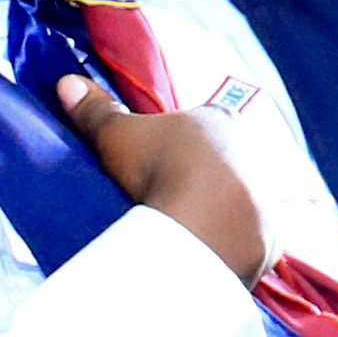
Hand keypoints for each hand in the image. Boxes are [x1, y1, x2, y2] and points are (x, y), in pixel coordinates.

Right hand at [56, 75, 265, 286]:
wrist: (201, 228)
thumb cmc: (160, 169)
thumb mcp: (117, 137)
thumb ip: (96, 111)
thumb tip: (67, 81)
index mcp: (220, 121)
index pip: (205, 122)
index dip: (183, 138)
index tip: (162, 158)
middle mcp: (253, 152)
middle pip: (228, 160)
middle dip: (207, 176)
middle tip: (173, 196)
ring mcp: (266, 195)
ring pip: (244, 199)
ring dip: (224, 211)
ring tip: (190, 230)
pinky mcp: (270, 238)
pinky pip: (253, 240)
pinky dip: (235, 246)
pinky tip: (212, 255)